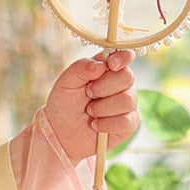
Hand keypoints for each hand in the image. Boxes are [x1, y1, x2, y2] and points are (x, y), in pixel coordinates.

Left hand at [40, 48, 139, 165]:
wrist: (60, 133)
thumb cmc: (64, 105)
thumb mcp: (66, 82)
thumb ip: (81, 68)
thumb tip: (101, 65)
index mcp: (107, 69)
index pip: (125, 56)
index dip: (123, 58)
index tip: (111, 64)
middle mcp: (120, 84)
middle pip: (127, 77)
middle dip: (103, 87)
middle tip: (88, 94)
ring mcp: (127, 103)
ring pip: (127, 100)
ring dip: (102, 108)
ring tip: (89, 111)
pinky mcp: (128, 123)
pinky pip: (126, 121)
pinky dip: (106, 124)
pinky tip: (95, 125)